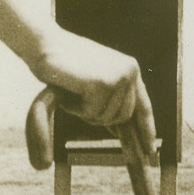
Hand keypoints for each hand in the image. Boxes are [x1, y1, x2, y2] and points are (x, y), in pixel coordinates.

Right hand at [29, 24, 155, 155]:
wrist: (43, 43)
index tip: (150, 151)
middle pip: (121, 118)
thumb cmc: (65, 64)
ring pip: (104, 118)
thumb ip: (111, 101)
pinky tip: (69, 88)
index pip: (144, 107)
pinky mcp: (103, 84)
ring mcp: (118, 77)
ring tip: (73, 88)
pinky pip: (90, 113)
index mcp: (131, 69)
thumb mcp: (96, 82)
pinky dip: (74, 107)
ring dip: (83, 110)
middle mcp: (130, 72)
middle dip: (98, 115)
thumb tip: (120, 130)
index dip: (147, 131)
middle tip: (79, 98)